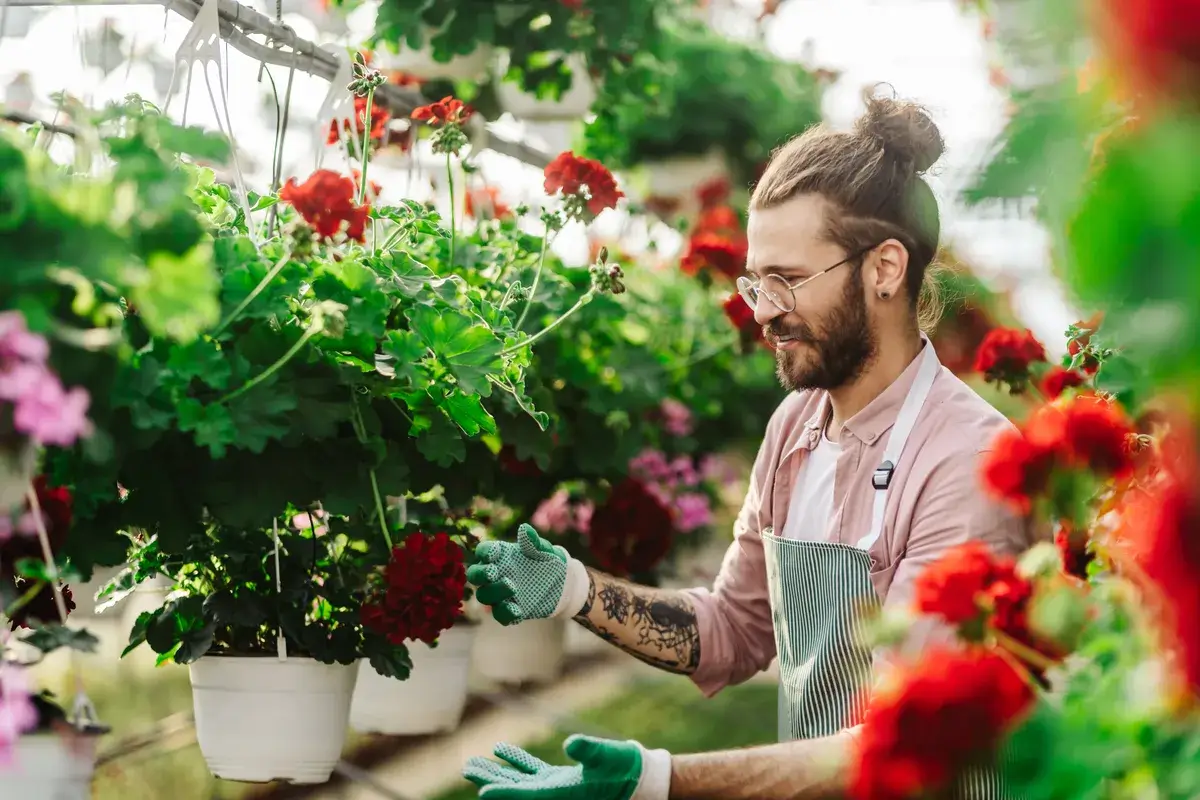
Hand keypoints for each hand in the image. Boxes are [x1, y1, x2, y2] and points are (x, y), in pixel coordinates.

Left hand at [463, 735, 668, 799]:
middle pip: (515, 790)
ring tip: (475, 763)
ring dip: (498, 772)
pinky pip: (532, 772)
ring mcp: (556, 787)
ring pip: (519, 781)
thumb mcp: (609, 756)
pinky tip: (503, 751)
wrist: (640, 779)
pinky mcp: (561, 779)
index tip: (481, 791)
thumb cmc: (624, 769)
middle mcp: (554, 795)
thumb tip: (571, 744)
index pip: (526, 795)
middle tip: (468, 768)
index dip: (503, 793)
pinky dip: (517, 762)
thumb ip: (590, 750)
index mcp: (562, 794)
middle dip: (491, 781)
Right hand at [466, 524, 588, 624]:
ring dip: (494, 592)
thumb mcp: (544, 550)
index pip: (483, 551)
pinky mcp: (509, 610)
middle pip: (475, 575)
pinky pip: (500, 615)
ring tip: (513, 587)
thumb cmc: (548, 560)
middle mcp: (495, 574)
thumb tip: (525, 529)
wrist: (563, 583)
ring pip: (484, 595)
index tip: (495, 552)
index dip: (485, 552)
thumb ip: (534, 542)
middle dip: (480, 574)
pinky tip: (518, 610)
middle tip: (493, 572)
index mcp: (500, 555)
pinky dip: (506, 613)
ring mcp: (500, 593)